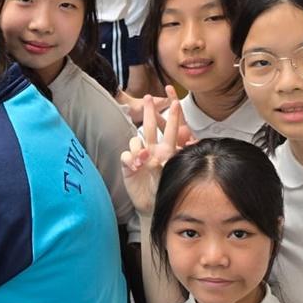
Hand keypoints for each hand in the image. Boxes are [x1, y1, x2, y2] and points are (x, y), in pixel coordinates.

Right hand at [121, 87, 192, 215]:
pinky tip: (135, 167)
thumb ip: (171, 162)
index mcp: (166, 150)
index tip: (175, 102)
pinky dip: (130, 159)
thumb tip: (173, 151)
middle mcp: (152, 150)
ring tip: (142, 161)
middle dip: (148, 111)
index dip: (172, 116)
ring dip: (138, 147)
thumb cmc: (165, 189)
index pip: (170, 130)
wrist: (152, 205)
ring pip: (135, 141)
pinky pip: (126, 155)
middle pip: (149, 127)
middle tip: (147, 97)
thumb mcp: (172, 174)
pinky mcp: (128, 165)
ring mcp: (139, 157)